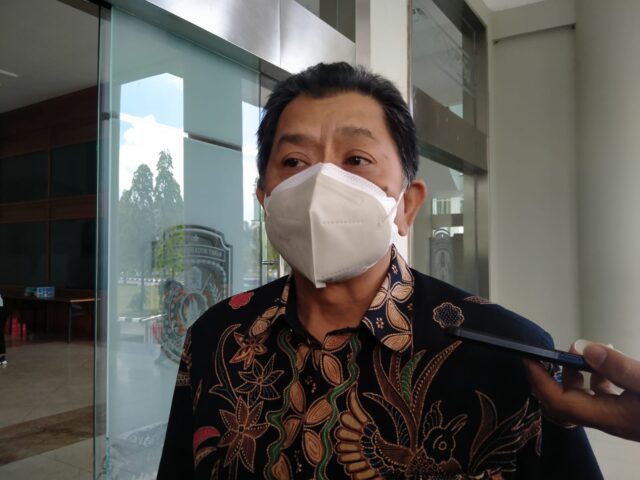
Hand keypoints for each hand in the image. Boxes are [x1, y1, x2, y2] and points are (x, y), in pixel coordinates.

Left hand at [525, 342, 639, 441]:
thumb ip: (619, 368)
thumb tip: (585, 350)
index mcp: (610, 417)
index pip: (560, 402)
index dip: (540, 381)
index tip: (529, 359)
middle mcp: (609, 420)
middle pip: (564, 402)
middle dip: (549, 377)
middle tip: (545, 353)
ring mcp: (617, 416)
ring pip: (582, 397)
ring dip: (575, 373)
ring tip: (584, 350)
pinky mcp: (627, 411)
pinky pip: (600, 395)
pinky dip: (595, 377)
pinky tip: (606, 363)